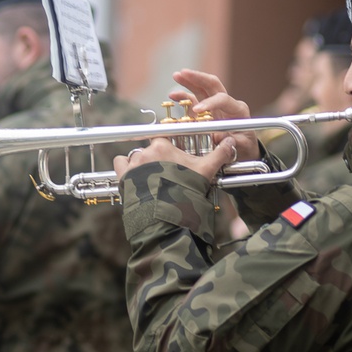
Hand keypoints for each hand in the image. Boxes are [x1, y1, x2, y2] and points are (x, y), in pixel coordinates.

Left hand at [114, 136, 237, 180]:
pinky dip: (125, 167)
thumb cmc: (186, 191)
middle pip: (152, 148)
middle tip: (168, 173)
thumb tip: (232, 141)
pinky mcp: (123, 176)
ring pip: (136, 156)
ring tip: (152, 178)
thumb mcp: (205, 171)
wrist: (167, 215)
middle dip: (159, 159)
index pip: (165, 136)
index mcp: (163, 145)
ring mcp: (133, 163)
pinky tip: (134, 176)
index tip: (174, 157)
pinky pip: (120, 163)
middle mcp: (146, 151)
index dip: (170, 147)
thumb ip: (218, 154)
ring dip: (142, 164)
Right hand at [170, 69, 259, 161]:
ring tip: (176, 76)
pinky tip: (173, 95)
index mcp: (238, 110)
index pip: (223, 99)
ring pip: (202, 88)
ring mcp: (215, 106)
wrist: (243, 151)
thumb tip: (221, 139)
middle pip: (212, 85)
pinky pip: (194, 101)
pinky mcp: (205, 111)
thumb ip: (233, 142)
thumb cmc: (245, 148)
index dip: (209, 103)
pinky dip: (183, 97)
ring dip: (189, 81)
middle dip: (198, 77)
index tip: (196, 110)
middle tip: (184, 73)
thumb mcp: (242, 147)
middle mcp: (226, 104)